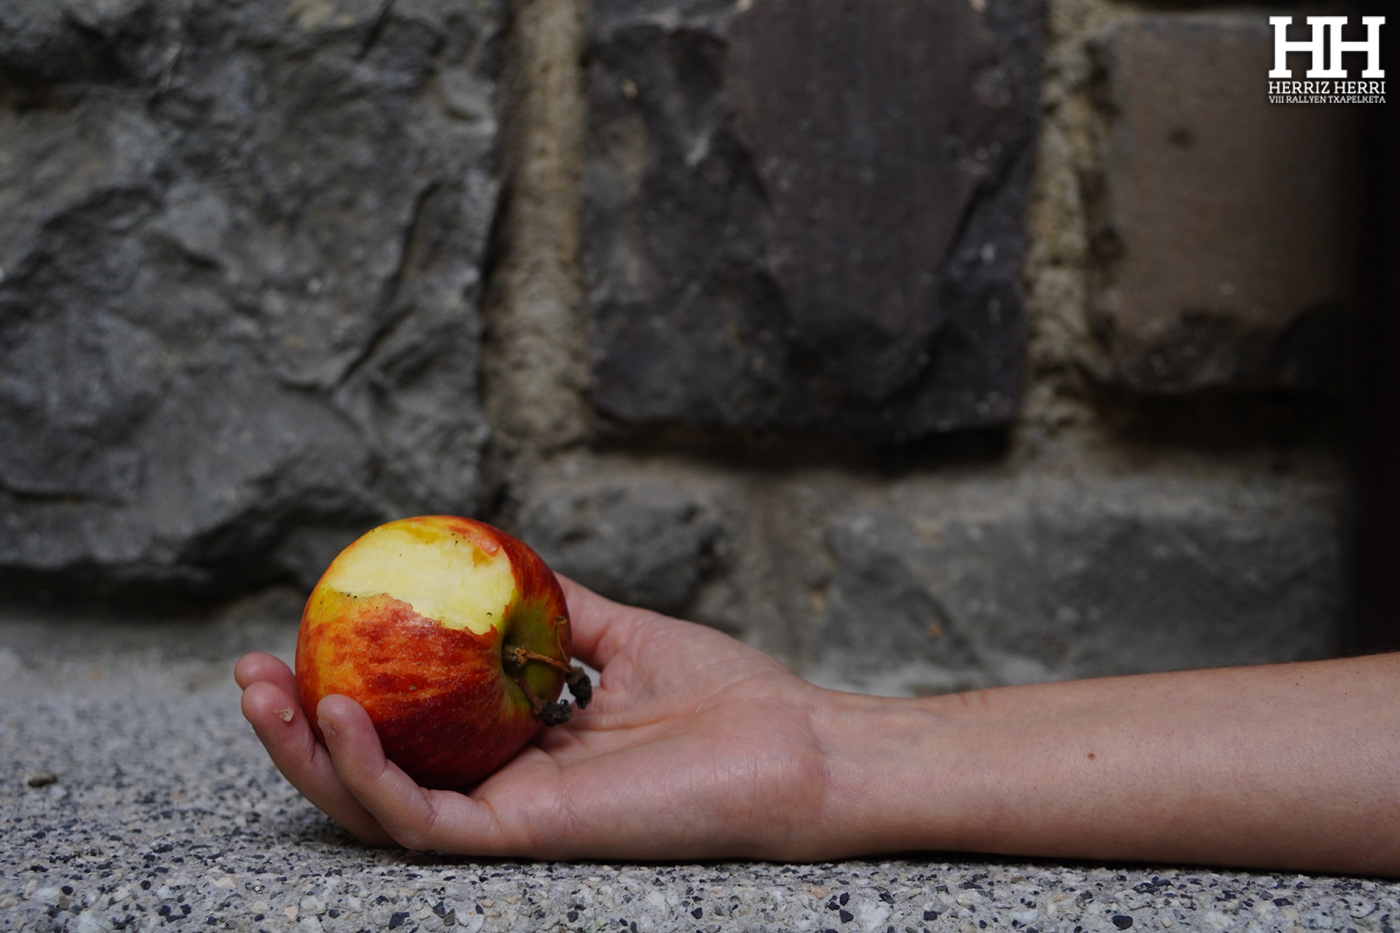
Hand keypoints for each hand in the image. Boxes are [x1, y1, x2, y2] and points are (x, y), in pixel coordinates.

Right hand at [235, 578, 831, 859]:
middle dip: (298, 729)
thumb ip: (557, 607)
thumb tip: (496, 557)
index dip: (345, 689)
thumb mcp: (624, 633)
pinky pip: (424, 819)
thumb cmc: (727, 698)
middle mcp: (503, 788)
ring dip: (307, 754)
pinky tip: (340, 713)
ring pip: (377, 804)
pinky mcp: (525, 836)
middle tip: (249, 672)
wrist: (796, 747)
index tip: (304, 631)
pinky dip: (371, 773)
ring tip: (263, 692)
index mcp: (520, 748)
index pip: (409, 730)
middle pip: (374, 770)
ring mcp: (510, 817)